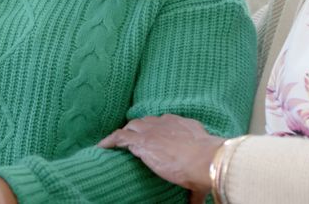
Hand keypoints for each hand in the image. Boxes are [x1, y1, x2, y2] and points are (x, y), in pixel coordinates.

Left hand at [98, 115, 222, 198]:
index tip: (154, 140)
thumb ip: (195, 186)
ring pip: (132, 127)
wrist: (204, 159)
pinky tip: (102, 147)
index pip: (164, 124)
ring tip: (117, 144)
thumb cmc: (207, 165)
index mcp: (181, 125)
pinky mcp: (141, 141)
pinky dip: (110, 141)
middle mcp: (166, 123)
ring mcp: (152, 130)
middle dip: (140, 129)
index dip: (156, 131)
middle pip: (147, 122)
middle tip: (135, 141)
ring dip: (125, 134)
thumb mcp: (201, 170)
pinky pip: (120, 136)